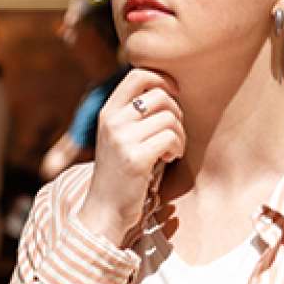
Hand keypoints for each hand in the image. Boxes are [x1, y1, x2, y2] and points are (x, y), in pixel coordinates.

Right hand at [76, 70, 184, 246]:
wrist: (104, 209)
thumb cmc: (119, 171)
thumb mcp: (118, 135)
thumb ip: (133, 112)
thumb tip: (168, 88)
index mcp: (108, 111)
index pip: (138, 74)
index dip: (163, 79)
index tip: (174, 94)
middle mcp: (112, 121)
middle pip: (161, 96)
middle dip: (176, 113)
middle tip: (173, 132)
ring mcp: (122, 139)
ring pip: (170, 117)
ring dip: (180, 134)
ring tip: (172, 149)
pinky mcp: (136, 158)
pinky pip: (171, 137)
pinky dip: (177, 148)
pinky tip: (169, 158)